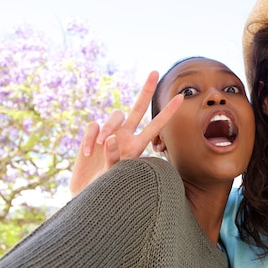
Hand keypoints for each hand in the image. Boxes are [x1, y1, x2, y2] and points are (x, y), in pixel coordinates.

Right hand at [69, 71, 182, 195]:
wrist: (86, 195)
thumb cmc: (105, 189)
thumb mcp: (113, 176)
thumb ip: (113, 157)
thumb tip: (110, 138)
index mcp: (137, 146)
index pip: (155, 125)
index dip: (167, 112)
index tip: (181, 97)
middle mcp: (126, 136)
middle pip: (138, 108)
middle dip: (146, 90)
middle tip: (154, 72)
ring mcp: (109, 134)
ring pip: (113, 116)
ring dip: (107, 127)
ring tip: (98, 146)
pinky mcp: (92, 135)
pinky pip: (93, 126)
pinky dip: (89, 137)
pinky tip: (87, 153)